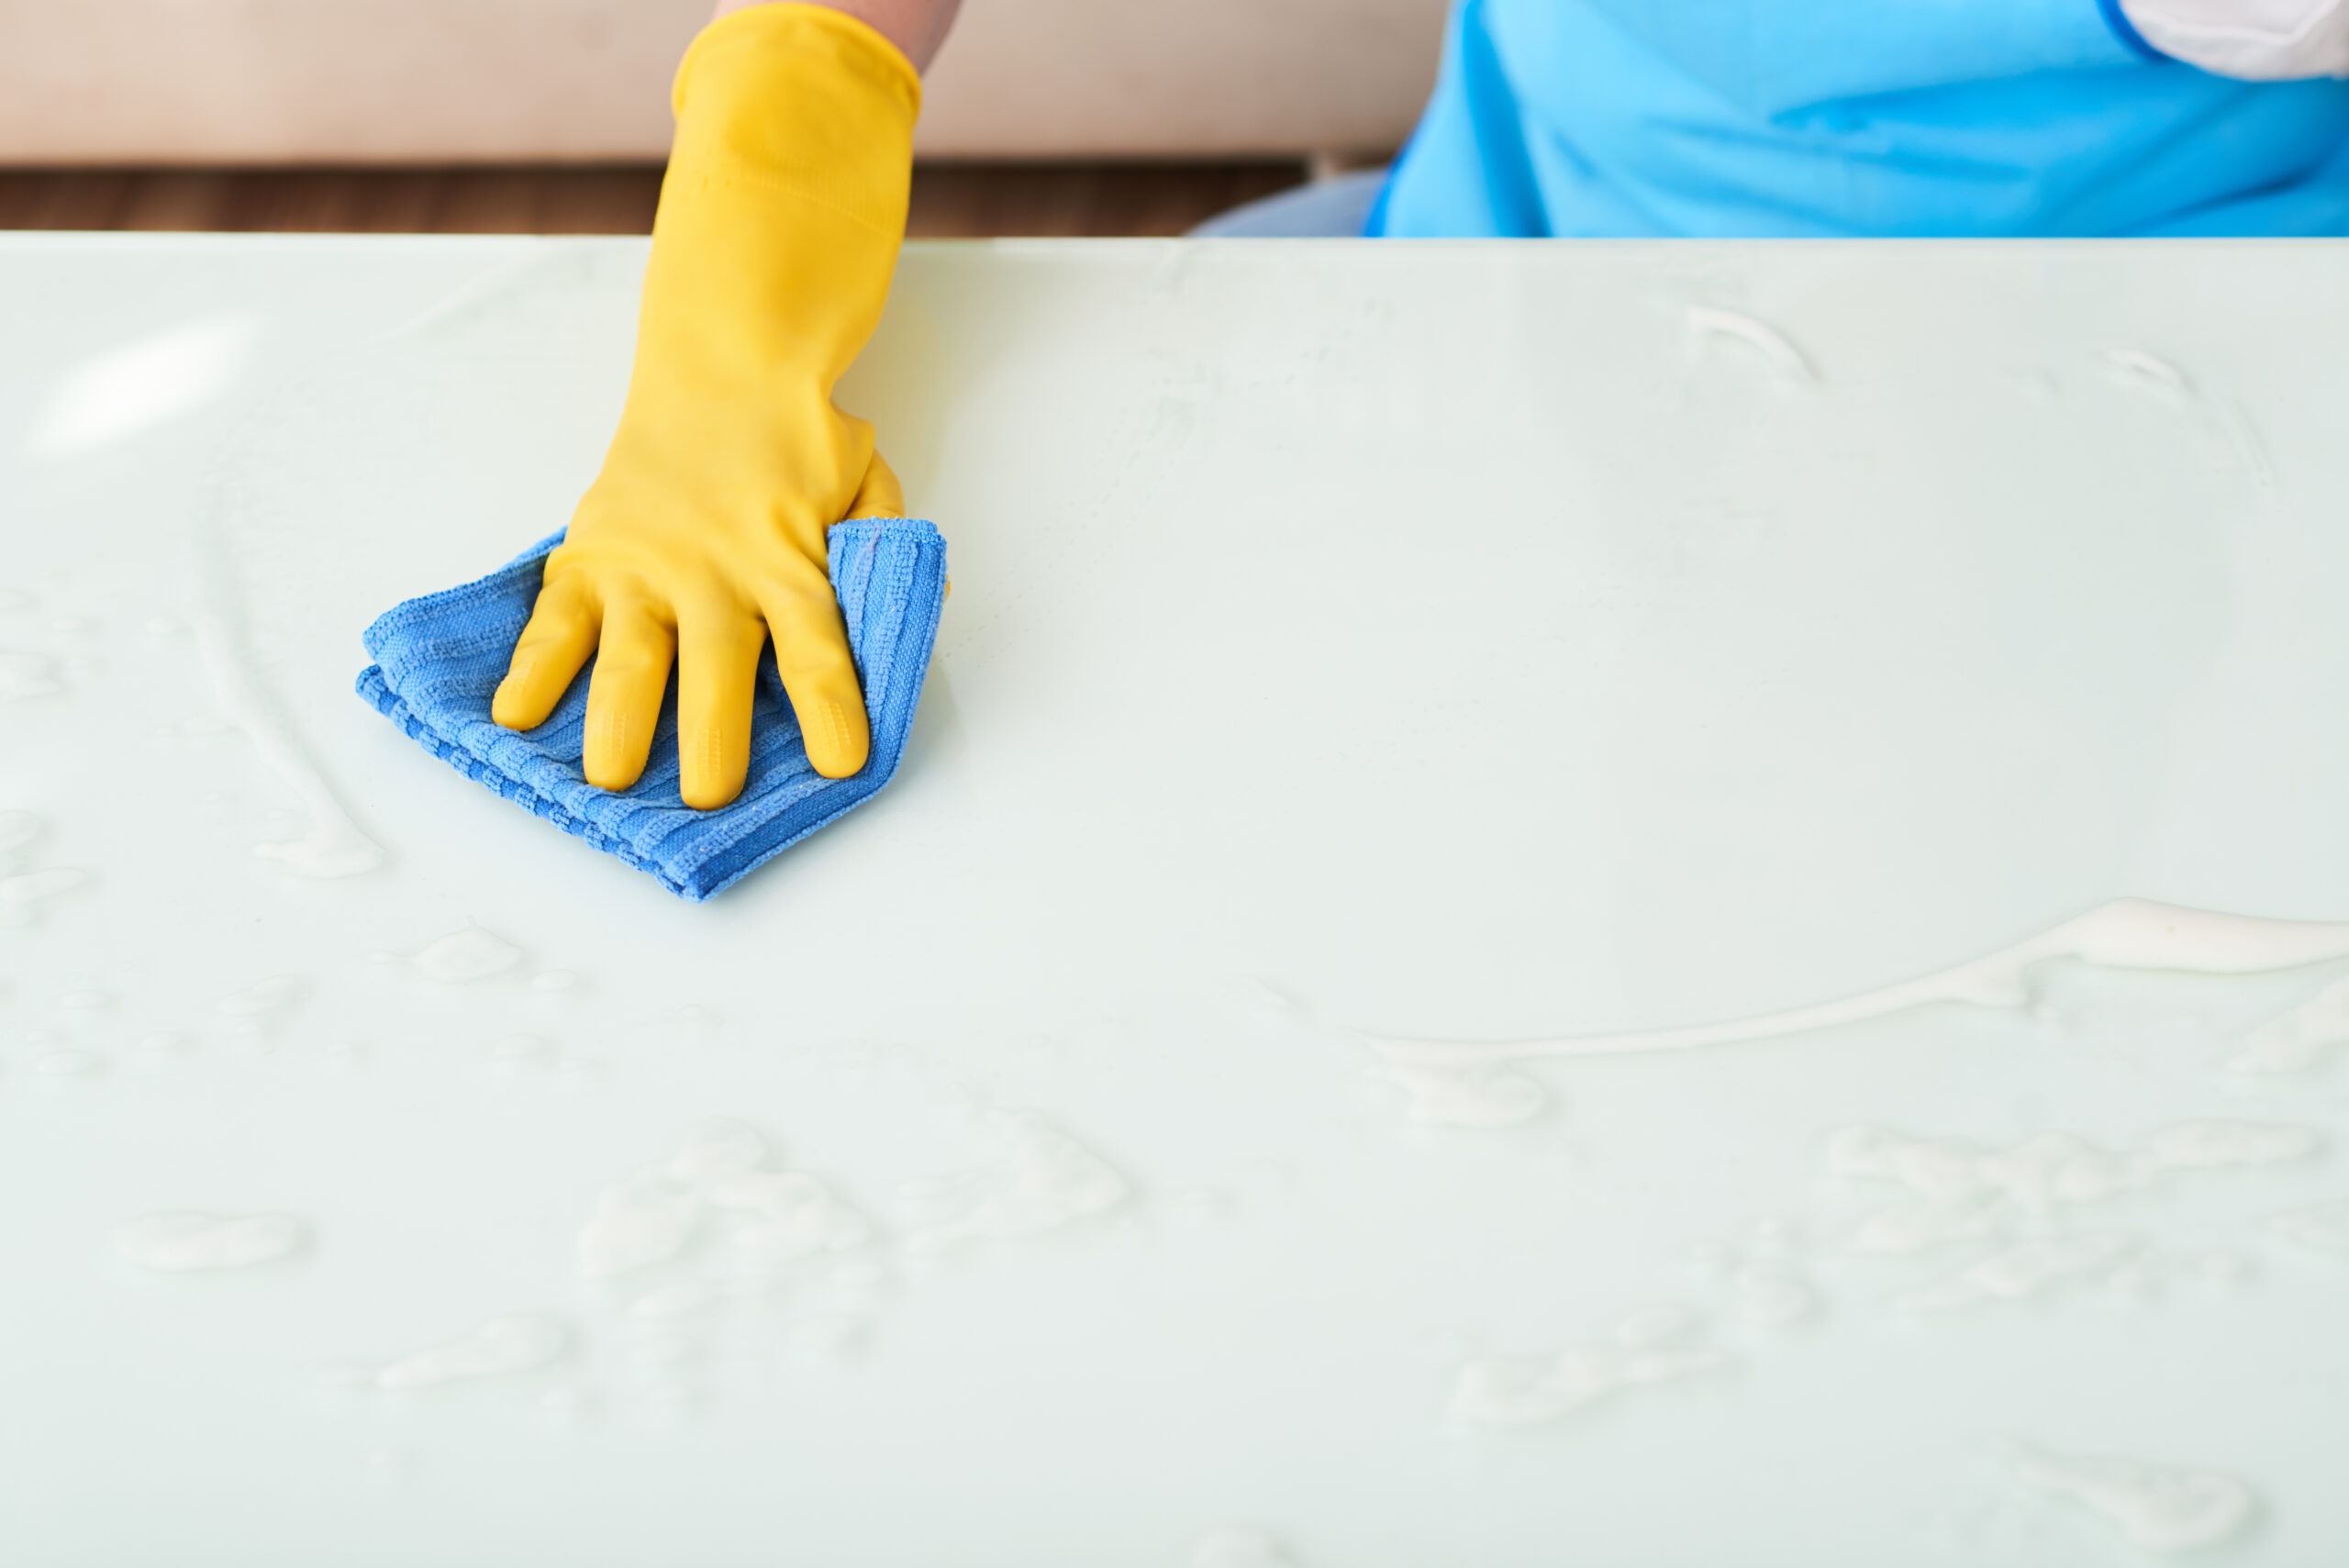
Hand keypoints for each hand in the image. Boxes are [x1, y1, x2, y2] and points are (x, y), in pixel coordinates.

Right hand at [488, 4, 920, 809]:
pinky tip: (512, 717)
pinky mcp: (590, 555)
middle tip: (710, 795)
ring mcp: (644, 564)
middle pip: (716, 663)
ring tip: (609, 780)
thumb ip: (884, 547)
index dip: (830, 708)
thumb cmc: (802, 441)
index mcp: (788, 560)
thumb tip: (920, 606)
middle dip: (712, 734)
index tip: (838, 765)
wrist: (724, 362)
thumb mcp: (866, 486)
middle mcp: (713, 569)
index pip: (816, 647)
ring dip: (618, 719)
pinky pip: (554, 619)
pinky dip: (530, 667)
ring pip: (630, 652)